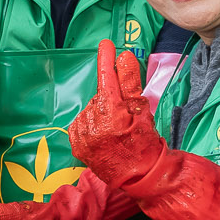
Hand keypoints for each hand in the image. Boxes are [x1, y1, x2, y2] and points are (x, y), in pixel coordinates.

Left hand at [66, 41, 166, 188]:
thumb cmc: (144, 142)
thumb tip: (124, 56)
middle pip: (99, 96)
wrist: (138, 175)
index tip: (106, 44)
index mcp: (113, 114)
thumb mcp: (142, 111)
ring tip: (114, 130)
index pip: (107, 79)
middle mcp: (94, 125)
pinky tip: (102, 135)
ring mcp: (83, 137)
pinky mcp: (76, 146)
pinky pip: (80, 123)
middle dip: (110, 100)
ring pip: (89, 110)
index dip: (106, 60)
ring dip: (100, 114)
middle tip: (124, 117)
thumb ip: (130, 82)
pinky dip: (90, 124)